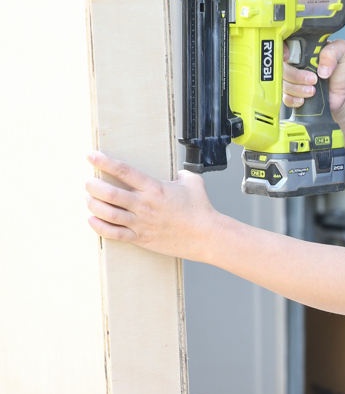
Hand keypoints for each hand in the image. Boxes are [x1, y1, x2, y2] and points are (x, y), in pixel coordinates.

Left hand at [85, 151, 223, 260]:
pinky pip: (113, 233)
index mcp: (154, 188)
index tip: (91, 155)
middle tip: (88, 181)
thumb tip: (177, 172)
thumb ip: (181, 173)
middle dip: (92, 185)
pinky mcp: (141, 238)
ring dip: (93, 204)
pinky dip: (99, 227)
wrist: (206, 236)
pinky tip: (92, 220)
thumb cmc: (201, 210)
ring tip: (89, 199)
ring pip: (107, 213)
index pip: (123, 171)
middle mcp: (144, 205)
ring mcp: (141, 223)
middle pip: (109, 192)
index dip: (104, 161)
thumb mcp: (192, 182)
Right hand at [282, 38, 344, 119]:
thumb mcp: (343, 53)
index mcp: (305, 49)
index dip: (283, 51)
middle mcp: (296, 63)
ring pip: (284, 83)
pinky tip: (304, 99)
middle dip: (296, 76)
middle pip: (283, 67)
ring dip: (298, 89)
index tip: (288, 57)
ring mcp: (294, 79)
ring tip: (313, 91)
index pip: (286, 45)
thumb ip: (333, 51)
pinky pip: (285, 98)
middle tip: (313, 79)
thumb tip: (321, 67)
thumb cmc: (343, 72)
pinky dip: (293, 100)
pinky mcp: (294, 94)